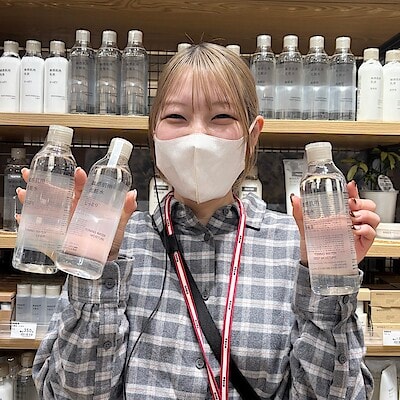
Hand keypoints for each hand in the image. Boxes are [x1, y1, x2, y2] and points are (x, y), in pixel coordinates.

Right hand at [16, 167, 136, 260]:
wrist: (103, 262)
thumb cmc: (110, 240)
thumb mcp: (119, 224)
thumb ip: (125, 210)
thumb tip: (132, 195)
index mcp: (86, 203)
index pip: (80, 187)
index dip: (78, 179)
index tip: (77, 172)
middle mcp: (72, 209)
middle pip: (56, 192)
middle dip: (42, 181)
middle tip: (31, 173)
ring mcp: (62, 221)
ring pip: (44, 206)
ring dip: (31, 198)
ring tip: (23, 192)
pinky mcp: (55, 234)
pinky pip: (40, 226)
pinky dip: (29, 221)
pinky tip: (22, 217)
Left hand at [291, 180, 379, 264]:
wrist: (316, 263)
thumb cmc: (314, 243)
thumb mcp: (305, 225)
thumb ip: (300, 212)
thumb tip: (295, 199)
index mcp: (341, 212)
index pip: (352, 197)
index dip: (353, 190)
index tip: (349, 186)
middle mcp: (353, 220)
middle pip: (368, 205)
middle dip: (361, 202)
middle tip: (350, 205)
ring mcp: (359, 231)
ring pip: (374, 216)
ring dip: (364, 214)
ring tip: (351, 219)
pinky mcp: (363, 243)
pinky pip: (372, 233)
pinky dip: (365, 229)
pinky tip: (354, 231)